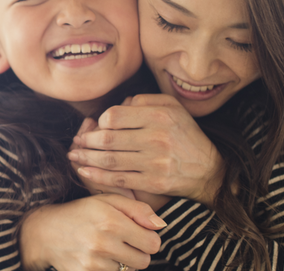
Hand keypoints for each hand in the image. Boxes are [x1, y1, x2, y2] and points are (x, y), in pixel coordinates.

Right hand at [20, 195, 166, 270]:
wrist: (44, 232)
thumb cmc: (80, 213)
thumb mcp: (106, 201)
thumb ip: (138, 209)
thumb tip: (161, 225)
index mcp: (111, 221)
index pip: (153, 242)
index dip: (148, 238)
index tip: (137, 234)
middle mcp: (103, 242)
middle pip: (144, 261)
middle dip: (137, 253)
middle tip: (122, 243)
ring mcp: (94, 262)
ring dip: (122, 263)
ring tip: (106, 249)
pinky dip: (109, 270)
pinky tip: (98, 259)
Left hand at [68, 94, 223, 204]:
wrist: (209, 170)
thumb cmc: (185, 135)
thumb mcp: (172, 107)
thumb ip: (145, 100)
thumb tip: (119, 104)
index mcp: (159, 116)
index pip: (114, 116)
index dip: (99, 122)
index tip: (94, 127)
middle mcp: (157, 138)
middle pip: (108, 139)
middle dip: (86, 142)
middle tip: (76, 142)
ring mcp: (155, 162)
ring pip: (110, 160)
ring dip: (86, 158)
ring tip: (74, 156)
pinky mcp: (153, 183)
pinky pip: (118, 179)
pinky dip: (98, 176)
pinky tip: (84, 171)